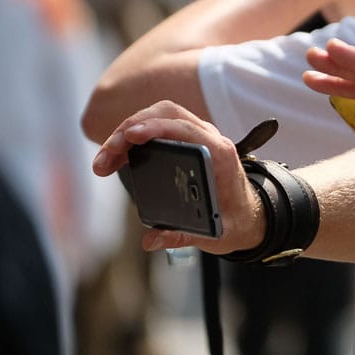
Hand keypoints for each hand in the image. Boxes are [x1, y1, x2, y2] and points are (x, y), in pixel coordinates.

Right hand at [90, 100, 264, 255]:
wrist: (251, 214)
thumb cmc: (236, 221)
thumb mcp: (217, 233)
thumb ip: (184, 235)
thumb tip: (152, 239)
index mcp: (220, 155)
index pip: (186, 129)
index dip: (156, 128)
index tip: (131, 136)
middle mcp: (209, 138)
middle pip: (166, 115)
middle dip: (130, 130)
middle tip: (106, 157)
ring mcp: (197, 136)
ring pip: (158, 117)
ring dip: (127, 132)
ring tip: (104, 161)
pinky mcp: (186, 141)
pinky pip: (157, 127)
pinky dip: (133, 137)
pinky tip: (115, 156)